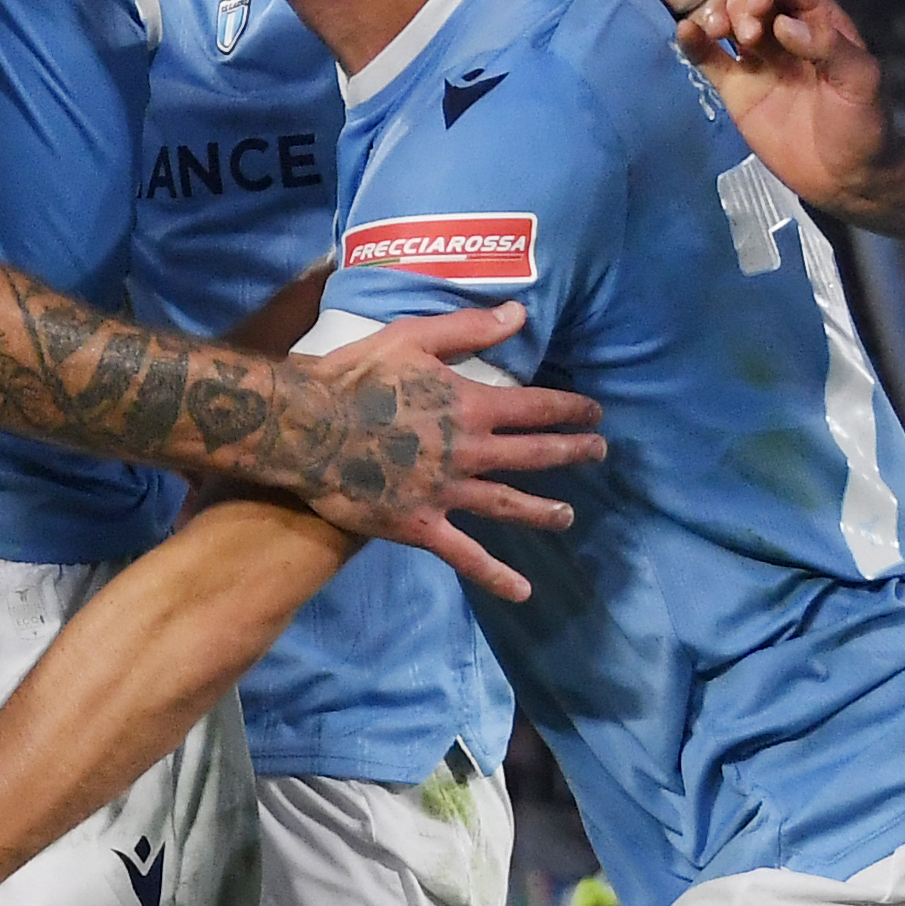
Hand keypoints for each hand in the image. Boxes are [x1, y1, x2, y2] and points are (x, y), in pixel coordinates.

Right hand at [288, 305, 600, 598]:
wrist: (305, 428)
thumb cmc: (352, 378)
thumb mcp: (411, 337)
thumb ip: (468, 329)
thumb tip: (521, 314)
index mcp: (469, 405)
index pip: (535, 408)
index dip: (569, 410)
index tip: (594, 413)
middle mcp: (468, 451)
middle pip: (533, 454)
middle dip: (571, 451)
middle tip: (599, 452)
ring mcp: (447, 492)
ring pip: (508, 505)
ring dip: (545, 511)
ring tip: (569, 517)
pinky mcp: (420, 525)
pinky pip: (464, 555)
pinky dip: (495, 575)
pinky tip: (523, 591)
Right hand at [671, 0, 898, 214]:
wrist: (848, 177)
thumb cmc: (863, 127)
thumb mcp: (860, 82)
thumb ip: (828, 47)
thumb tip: (783, 24)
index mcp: (819, 19)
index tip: (761, 8)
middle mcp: (785, 30)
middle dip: (740, 1)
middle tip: (746, 36)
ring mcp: (758, 58)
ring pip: (726, 16)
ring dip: (715, 14)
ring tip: (717, 33)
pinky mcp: (737, 88)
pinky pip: (708, 57)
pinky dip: (693, 42)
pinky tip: (685, 33)